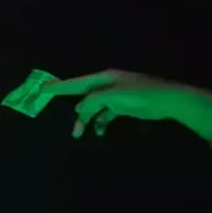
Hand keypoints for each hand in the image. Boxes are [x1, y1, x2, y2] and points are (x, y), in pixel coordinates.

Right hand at [40, 70, 211, 139]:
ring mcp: (115, 96)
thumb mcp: (114, 96)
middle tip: (68, 127)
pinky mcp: (123, 106)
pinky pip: (105, 115)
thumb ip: (94, 101)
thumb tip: (78, 108)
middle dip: (76, 113)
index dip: (59, 87)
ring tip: (80, 134)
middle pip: (84, 98)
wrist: (169, 101)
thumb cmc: (142, 95)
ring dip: (87, 121)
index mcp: (104, 78)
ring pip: (94, 108)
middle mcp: (107, 85)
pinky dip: (100, 123)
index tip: (42, 89)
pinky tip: (100, 132)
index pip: (77, 83)